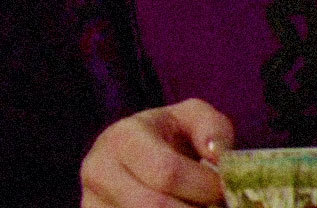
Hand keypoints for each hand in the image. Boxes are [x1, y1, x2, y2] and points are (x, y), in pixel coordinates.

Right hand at [81, 98, 234, 206]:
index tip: (224, 190)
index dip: (204, 187)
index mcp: (122, 139)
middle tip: (217, 207)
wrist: (128, 157)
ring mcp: (92, 205)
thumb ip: (211, 127)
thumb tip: (217, 155)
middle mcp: (99, 173)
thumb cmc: (165, 138)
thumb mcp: (189, 118)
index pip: (168, 172)